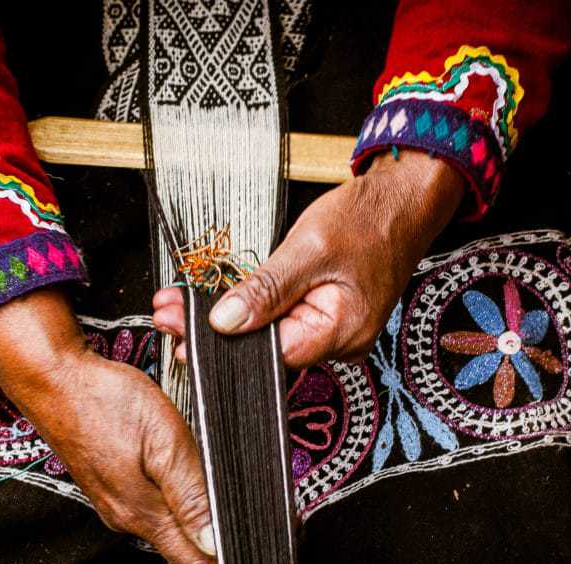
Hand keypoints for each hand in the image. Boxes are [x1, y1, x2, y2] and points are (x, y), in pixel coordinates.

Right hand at [0, 289, 219, 563]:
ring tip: (228, 531)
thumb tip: (212, 543)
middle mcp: (125, 514)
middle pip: (182, 546)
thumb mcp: (162, 442)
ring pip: (166, 524)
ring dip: (195, 529)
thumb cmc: (105, 401)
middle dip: (216, 554)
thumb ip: (189, 495)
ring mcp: (113, 500)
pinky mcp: (108, 482)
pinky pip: (149, 505)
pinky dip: (174, 507)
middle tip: (253, 554)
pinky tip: (187, 494)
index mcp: (142, 512)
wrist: (52, 378)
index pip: (193, 560)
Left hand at [153, 149, 464, 367]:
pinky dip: (248, 310)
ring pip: (269, 336)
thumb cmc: (369, 218)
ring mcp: (334, 334)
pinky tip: (215, 300)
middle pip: (265, 349)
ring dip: (224, 319)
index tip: (177, 325)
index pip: (267, 354)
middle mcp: (339, 343)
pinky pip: (281, 322)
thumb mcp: (310, 247)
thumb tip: (225, 323)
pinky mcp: (325, 318)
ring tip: (178, 304)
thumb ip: (267, 288)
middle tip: (165, 311)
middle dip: (210, 332)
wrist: (404, 202)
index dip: (219, 343)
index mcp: (342, 332)